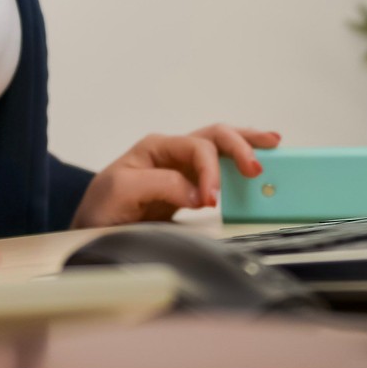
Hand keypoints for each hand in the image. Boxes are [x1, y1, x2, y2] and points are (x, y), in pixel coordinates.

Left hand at [70, 125, 281, 228]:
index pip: (196, 148)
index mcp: (156, 147)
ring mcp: (181, 168)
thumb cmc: (102, 208)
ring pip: (220, 145)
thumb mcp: (123, 192)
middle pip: (214, 136)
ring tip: (274, 144)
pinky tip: (257, 160)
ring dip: (246, 144)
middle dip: (240, 147)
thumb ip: (161, 185)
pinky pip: (220, 168)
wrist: (93, 230)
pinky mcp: (188, 187)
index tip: (212, 200)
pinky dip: (240, 162)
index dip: (210, 171)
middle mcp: (172, 152)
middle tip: (257, 167)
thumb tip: (197, 192)